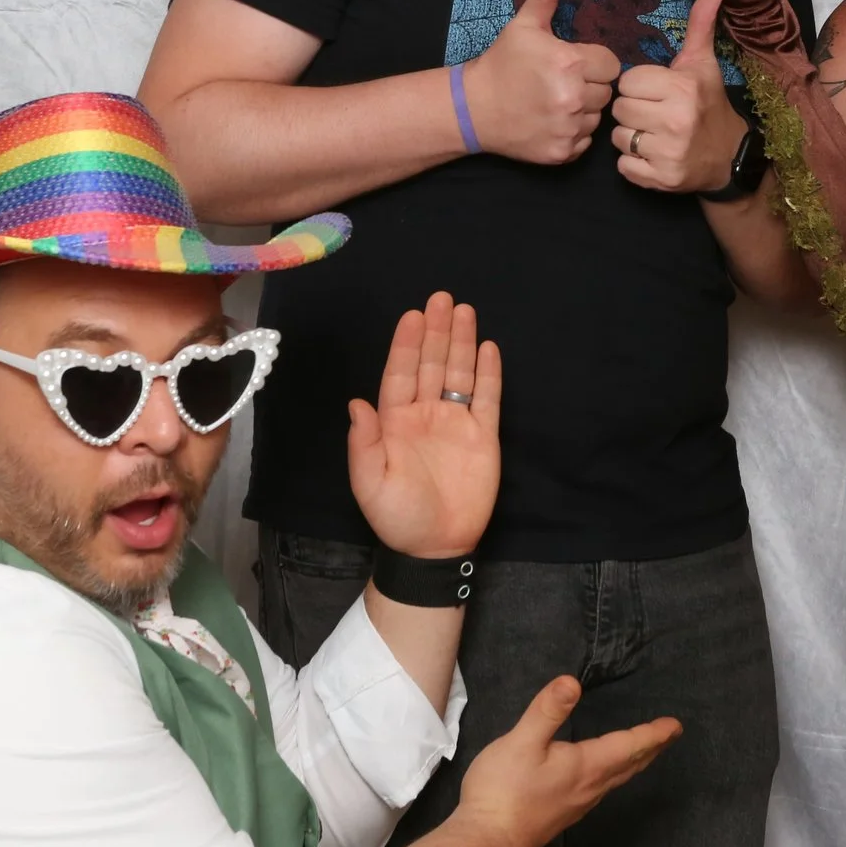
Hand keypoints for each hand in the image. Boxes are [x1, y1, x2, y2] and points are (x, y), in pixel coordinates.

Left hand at [347, 292, 501, 558]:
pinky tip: (488, 348)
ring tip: (465, 311)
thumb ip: (363, 443)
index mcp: (395, 422)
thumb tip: (356, 402)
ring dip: (462, 343)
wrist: (436, 549)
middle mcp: (426, 415)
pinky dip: (489, 373)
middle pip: (432, 365)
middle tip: (442, 298)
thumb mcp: (370, 484)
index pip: (401, 374)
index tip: (413, 315)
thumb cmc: (398, 517)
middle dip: (436, 332)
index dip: (407, 345)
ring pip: (459, 374)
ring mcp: (456, 423)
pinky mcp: (484, 437)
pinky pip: (487, 399)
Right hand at [450, 677, 681, 846]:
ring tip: (645, 751)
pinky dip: (615, 774)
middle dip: (651, 748)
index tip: (675, 725)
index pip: (628, 746)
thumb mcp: (521, 742)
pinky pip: (601, 789)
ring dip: (635, 762)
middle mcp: (589, 787)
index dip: (652, 734)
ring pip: (617, 779)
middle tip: (670, 735)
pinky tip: (602, 775)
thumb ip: (547, 711)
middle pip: (629, 765)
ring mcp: (577, 804)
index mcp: (586, 766)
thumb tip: (572, 682)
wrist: (486, 842)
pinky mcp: (562, 814)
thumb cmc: (504, 791)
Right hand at [463, 0, 621, 164]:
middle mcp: (574, 97)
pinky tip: (551, 122)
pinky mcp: (562, 152)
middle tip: (561, 83)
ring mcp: (568, 128)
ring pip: (596, 118)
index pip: (611, 64)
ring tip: (555, 102)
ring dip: (582, 111)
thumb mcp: (523, 26)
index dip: (593, 63)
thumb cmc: (501, 63)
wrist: (473, 108)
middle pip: (606, 92)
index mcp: (571, 63)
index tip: (572, 64)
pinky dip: (573, 134)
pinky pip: (585, 142)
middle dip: (589, 86)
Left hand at [612, 0, 747, 193]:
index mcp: (682, 88)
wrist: (729, 157)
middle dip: (632, 110)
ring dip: (629, 137)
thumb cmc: (709, 105)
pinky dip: (633, 163)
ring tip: (651, 134)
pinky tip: (651, 155)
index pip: (628, 81)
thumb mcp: (703, 64)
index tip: (655, 92)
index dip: (638, 86)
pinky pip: (623, 167)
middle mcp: (676, 120)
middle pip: (619, 109)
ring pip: (618, 138)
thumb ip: (700, 25)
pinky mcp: (662, 179)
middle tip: (652, 114)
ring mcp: (669, 152)